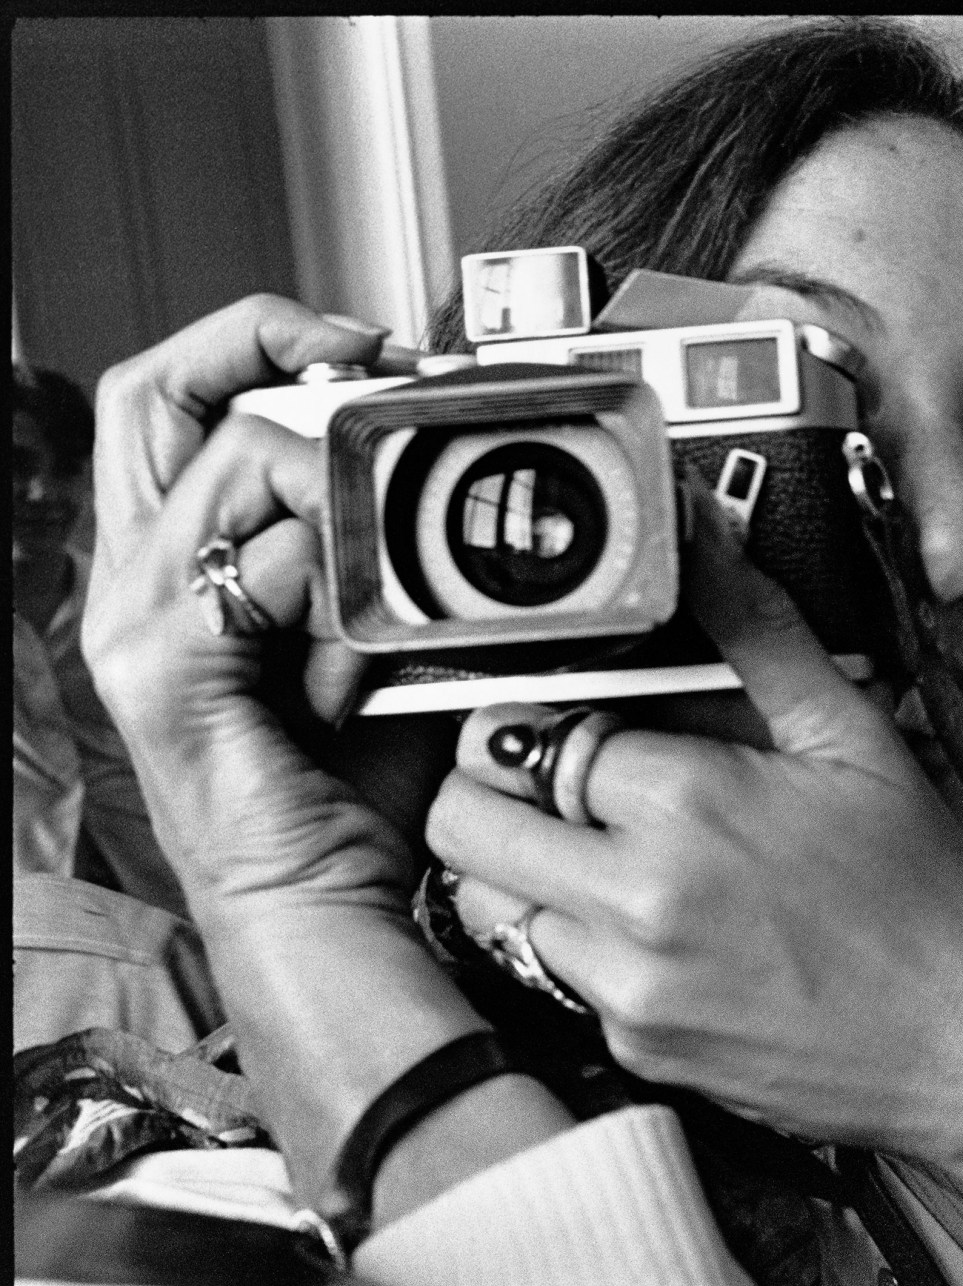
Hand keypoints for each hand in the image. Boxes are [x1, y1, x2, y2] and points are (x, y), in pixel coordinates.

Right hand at [80, 295, 409, 923]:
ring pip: (233, 460)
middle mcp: (135, 573)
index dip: (261, 342)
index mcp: (176, 553)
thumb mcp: (382, 630)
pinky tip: (366, 632)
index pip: (174, 393)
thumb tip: (454, 473)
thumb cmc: (347, 778)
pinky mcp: (163, 668)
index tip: (365, 345)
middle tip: (364, 355)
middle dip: (262, 345)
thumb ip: (390, 552)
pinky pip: (259, 562)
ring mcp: (135, 619)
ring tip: (386, 567)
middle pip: (150, 390)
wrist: (322, 892)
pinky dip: (335, 577)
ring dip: (338, 490)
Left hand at [429, 490, 962, 1162]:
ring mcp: (627, 983)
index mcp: (688, 802)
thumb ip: (756, 626)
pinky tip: (659, 926)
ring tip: (606, 852)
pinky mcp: (631, 1046)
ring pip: (486, 901)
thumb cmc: (920, 891)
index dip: (555, 714)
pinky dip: (579, 943)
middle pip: (467, 816)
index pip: (531, 731)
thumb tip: (702, 526)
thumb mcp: (848, 735)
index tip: (588, 717)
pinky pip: (547, 976)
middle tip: (564, 777)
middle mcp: (638, 896)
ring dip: (524, 866)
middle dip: (499, 784)